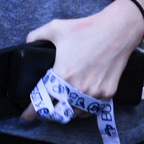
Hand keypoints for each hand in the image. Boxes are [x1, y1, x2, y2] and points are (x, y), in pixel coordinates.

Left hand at [20, 0, 143, 120]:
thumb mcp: (56, 27)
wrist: (118, 30)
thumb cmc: (88, 28)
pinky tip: (78, 102)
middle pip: (56, 114)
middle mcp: (77, 87)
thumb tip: (28, 43)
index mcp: (62, 74)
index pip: (41, 103)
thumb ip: (37, 35)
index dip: (30, 113)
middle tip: (42, 112)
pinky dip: (82, 109)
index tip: (25, 117)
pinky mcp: (107, 93)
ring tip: (60, 106)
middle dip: (46, 115)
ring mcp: (93, 93)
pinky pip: (90, 109)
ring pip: (74, 114)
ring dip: (65, 112)